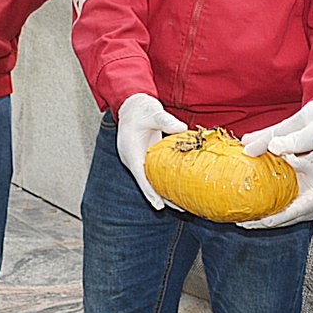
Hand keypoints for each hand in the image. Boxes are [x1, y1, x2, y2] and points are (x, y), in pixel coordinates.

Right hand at [117, 93, 187, 208]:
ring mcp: (138, 159)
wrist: (132, 105)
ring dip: (163, 191)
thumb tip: (182, 128)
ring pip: (150, 180)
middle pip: (146, 183)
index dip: (150, 192)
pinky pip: (152, 173)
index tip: (158, 205)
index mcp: (131, 151)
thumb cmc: (141, 109)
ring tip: (181, 204)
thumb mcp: (153, 112)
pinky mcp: (144, 157)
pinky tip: (175, 187)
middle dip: (161, 197)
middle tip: (180, 207)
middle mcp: (133, 159)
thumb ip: (165, 120)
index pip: (140, 176)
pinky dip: (163, 181)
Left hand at [238, 149, 312, 228]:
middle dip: (259, 222)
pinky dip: (263, 213)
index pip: (289, 213)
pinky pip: (276, 215)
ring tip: (240, 220)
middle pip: (279, 222)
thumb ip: (294, 157)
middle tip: (240, 221)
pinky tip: (248, 211)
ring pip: (276, 221)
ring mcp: (300, 214)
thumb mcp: (312, 157)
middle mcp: (307, 212)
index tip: (256, 219)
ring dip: (258, 221)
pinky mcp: (293, 212)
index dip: (272, 217)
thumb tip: (274, 149)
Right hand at [239, 85, 312, 156]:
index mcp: (306, 116)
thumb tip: (274, 146)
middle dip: (264, 138)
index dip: (259, 140)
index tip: (242, 149)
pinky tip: (297, 151)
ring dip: (278, 142)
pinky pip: (305, 139)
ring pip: (293, 134)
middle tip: (246, 145)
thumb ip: (300, 139)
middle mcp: (311, 117)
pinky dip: (294, 145)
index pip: (276, 131)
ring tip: (265, 149)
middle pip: (281, 130)